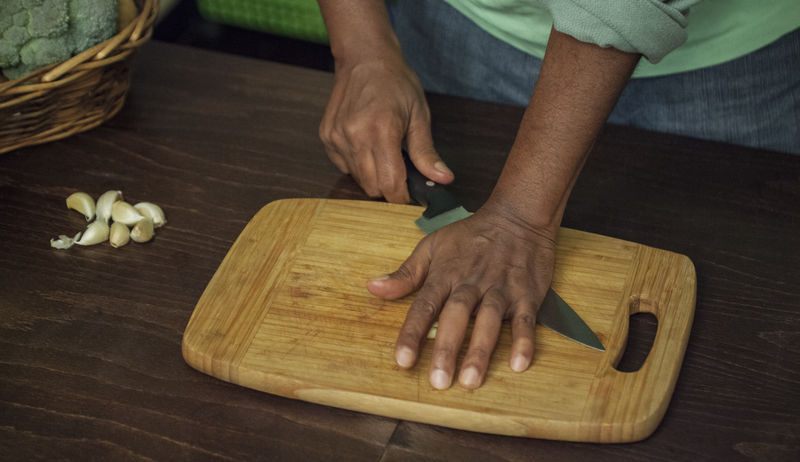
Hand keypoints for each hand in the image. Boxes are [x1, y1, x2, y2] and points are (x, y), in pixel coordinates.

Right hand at [319, 54, 453, 202]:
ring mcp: (337, 137)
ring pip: (357, 179)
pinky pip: (343, 166)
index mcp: (381, 130)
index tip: (410, 194)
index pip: (390, 185)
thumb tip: (443, 178)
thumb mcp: (419, 115)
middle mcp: (354, 136)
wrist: (365, 58)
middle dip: (388, 187)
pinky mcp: (326, 137)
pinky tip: (366, 145)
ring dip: (373, 175)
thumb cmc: (395, 83)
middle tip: (400, 171)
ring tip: (383, 152)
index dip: (402, 197)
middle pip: (372, 187)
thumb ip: (426, 153)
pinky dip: (357, 164)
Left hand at [367, 203, 556, 389]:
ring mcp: (501, 289)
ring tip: (471, 380)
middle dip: (446, 348)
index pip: (425, 306)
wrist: (518, 216)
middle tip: (438, 380)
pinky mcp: (527, 294)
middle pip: (456, 317)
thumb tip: (373, 287)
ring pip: (489, 321)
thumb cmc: (471, 235)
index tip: (402, 360)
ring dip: (480, 350)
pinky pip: (525, 320)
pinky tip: (519, 363)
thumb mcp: (432, 246)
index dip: (412, 333)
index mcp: (446, 273)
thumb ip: (405, 274)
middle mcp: (472, 283)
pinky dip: (524, 341)